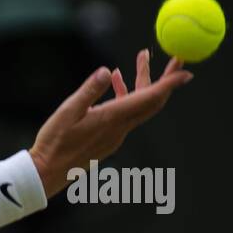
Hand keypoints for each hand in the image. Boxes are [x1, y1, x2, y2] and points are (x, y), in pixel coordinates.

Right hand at [29, 49, 193, 197]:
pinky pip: (126, 114)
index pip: (150, 98)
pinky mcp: (108, 139)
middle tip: (176, 58)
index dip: (170, 83)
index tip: (186, 70)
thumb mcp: (67, 112)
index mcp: (112, 119)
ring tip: (140, 59)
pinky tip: (115, 83)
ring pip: (139, 106)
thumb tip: (106, 71)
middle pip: (153, 101)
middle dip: (166, 79)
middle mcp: (119, 128)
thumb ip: (89, 91)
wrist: (47, 174)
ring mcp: (115, 135)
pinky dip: (128, 96)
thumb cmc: (53, 144)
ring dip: (143, 83)